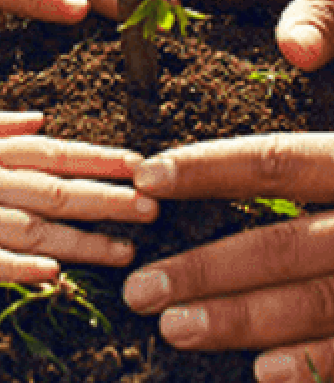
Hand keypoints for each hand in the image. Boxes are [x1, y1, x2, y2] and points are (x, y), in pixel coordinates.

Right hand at [0, 107, 158, 280]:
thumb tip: (40, 119)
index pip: (59, 153)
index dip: (102, 161)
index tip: (143, 165)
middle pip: (59, 192)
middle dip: (109, 201)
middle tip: (154, 209)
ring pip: (36, 231)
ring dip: (83, 243)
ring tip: (126, 254)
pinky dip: (22, 270)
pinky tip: (53, 280)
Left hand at [123, 133, 333, 382]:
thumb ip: (311, 134)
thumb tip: (266, 95)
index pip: (275, 163)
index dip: (209, 169)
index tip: (146, 176)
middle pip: (279, 247)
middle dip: (206, 269)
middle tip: (140, 288)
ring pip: (308, 304)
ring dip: (238, 320)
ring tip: (173, 326)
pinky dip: (309, 363)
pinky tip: (264, 371)